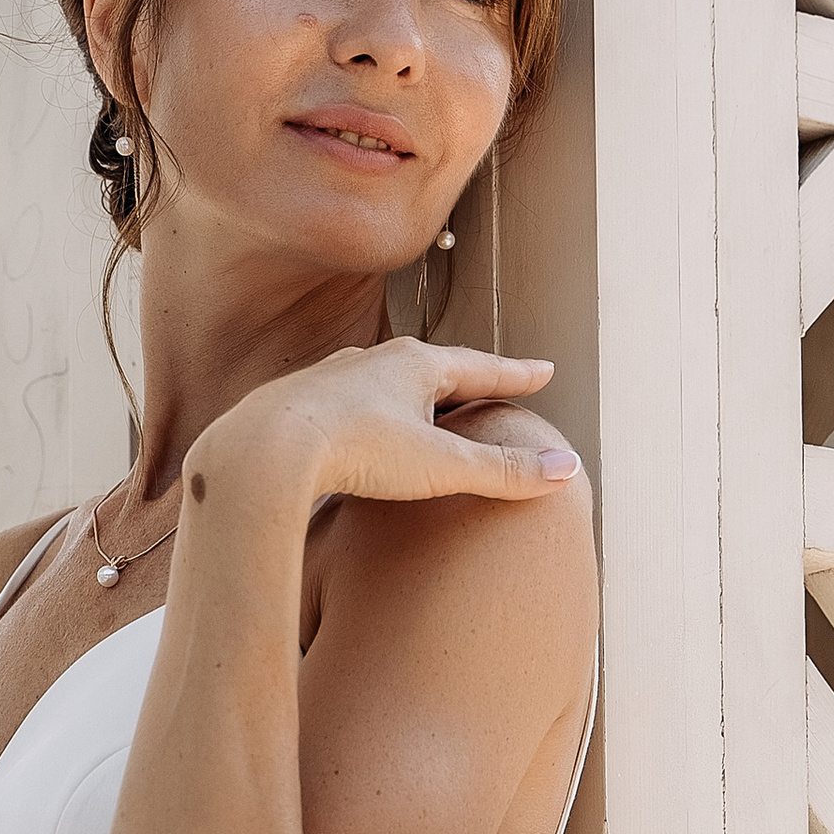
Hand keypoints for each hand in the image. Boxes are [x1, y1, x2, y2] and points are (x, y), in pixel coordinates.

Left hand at [206, 338, 577, 514]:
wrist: (265, 450)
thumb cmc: (356, 451)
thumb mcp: (440, 467)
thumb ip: (502, 471)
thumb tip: (568, 470)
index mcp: (417, 367)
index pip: (482, 368)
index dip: (517, 374)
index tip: (544, 371)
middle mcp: (374, 361)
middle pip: (434, 368)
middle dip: (465, 377)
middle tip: (490, 382)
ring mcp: (333, 380)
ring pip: (385, 382)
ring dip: (410, 392)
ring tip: (425, 405)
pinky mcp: (299, 406)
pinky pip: (347, 406)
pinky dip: (369, 415)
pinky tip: (361, 430)